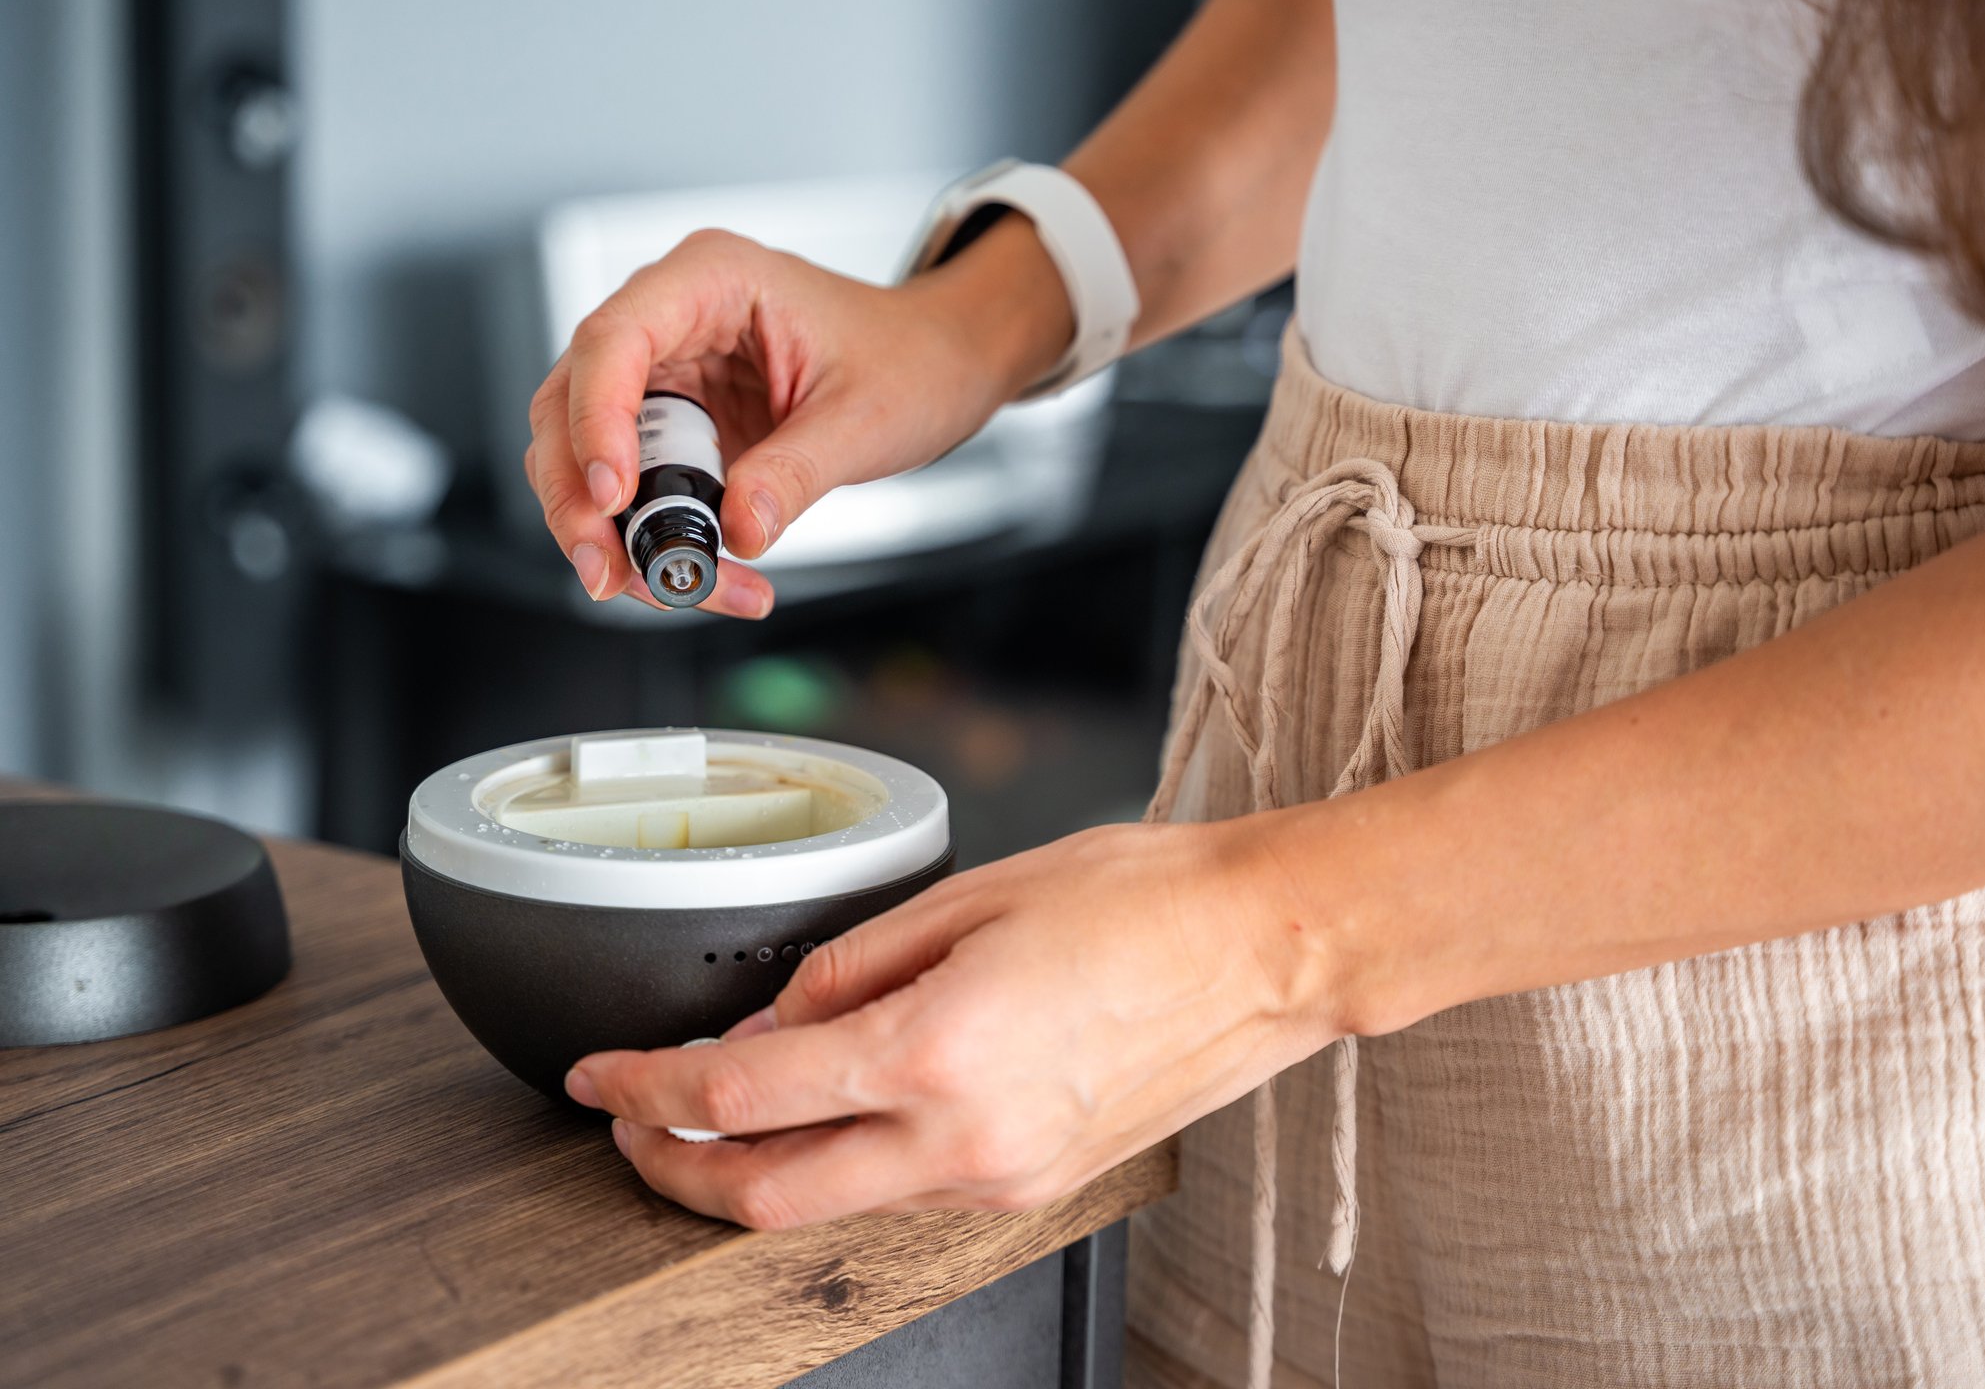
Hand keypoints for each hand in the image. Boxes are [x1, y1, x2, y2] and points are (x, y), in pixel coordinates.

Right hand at [526, 222, 1069, 616]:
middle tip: (609, 570)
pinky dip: (652, 540)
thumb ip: (795, 472)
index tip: (613, 494)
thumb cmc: (911, 358)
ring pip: (585, 454)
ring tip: (672, 589)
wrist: (941, 365)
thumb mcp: (863, 417)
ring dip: (610, 531)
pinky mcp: (677, 427)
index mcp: (711, 280)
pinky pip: (635, 488)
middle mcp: (672, 319)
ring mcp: (667, 374)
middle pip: (572, 402)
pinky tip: (704, 579)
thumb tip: (737, 531)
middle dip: (580, 496)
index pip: (614, 340)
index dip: (596, 419)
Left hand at [562, 819, 1341, 1226]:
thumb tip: (773, 1021)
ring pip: (835, 1207)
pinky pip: (909, 1194)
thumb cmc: (1146, 900)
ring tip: (726, 1112)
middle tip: (632, 1124)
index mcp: (934, 1051)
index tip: (600, 1076)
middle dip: (674, 1170)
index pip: (738, 1100)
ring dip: (759, 1174)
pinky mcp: (1036, 1188)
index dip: (644, 1091)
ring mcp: (1002, 1179)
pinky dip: (848, 1164)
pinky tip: (839, 1111)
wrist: (1267, 948)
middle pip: (765, 1198)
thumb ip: (852, 965)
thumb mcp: (973, 894)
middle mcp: (962, 1140)